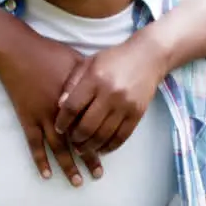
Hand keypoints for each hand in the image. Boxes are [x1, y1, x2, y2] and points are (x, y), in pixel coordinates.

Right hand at [0, 28, 100, 186]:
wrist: (18, 52)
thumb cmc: (50, 53)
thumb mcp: (78, 62)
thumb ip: (92, 79)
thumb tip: (108, 89)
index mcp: (78, 99)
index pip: (93, 125)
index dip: (101, 140)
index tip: (109, 154)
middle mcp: (62, 112)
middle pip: (78, 141)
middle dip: (88, 159)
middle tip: (98, 175)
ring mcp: (43, 117)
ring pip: (58, 148)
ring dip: (68, 166)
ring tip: (78, 182)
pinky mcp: (27, 118)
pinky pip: (34, 144)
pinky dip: (40, 160)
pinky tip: (46, 175)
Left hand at [55, 33, 166, 155]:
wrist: (147, 57)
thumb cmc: (114, 59)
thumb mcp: (89, 63)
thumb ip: (73, 83)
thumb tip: (60, 106)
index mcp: (95, 79)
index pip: (73, 107)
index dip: (62, 121)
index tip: (58, 128)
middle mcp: (110, 94)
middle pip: (87, 126)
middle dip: (76, 138)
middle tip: (71, 141)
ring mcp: (125, 106)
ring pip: (103, 135)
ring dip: (90, 146)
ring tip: (83, 148)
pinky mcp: (137, 114)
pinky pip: (121, 137)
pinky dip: (109, 147)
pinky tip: (101, 148)